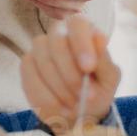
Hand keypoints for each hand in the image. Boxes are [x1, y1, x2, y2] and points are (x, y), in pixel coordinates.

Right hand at [19, 15, 120, 131]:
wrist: (81, 112)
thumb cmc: (98, 89)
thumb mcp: (109, 78)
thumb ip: (104, 60)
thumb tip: (100, 38)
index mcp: (84, 31)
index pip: (77, 24)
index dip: (81, 44)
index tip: (88, 68)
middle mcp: (59, 34)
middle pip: (56, 41)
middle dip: (70, 71)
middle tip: (83, 95)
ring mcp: (40, 48)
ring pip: (43, 60)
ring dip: (60, 88)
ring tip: (74, 104)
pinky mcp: (27, 65)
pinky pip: (30, 78)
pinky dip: (46, 97)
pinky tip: (59, 107)